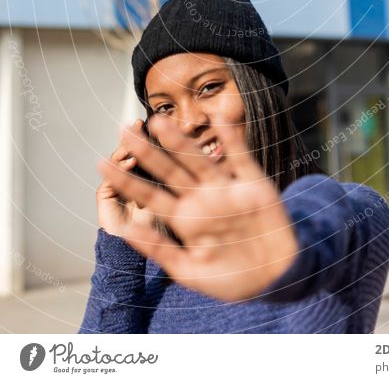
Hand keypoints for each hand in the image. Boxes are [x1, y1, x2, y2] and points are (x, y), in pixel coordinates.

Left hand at [98, 117, 298, 300]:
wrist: (277, 277)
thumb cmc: (232, 279)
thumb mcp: (189, 272)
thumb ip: (159, 250)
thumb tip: (125, 230)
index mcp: (185, 219)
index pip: (150, 194)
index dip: (127, 180)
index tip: (102, 163)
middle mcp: (202, 198)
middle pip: (168, 170)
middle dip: (146, 152)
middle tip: (123, 131)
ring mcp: (225, 188)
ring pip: (197, 159)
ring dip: (178, 141)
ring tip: (158, 121)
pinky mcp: (252, 184)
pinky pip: (240, 156)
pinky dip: (231, 138)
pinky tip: (219, 118)